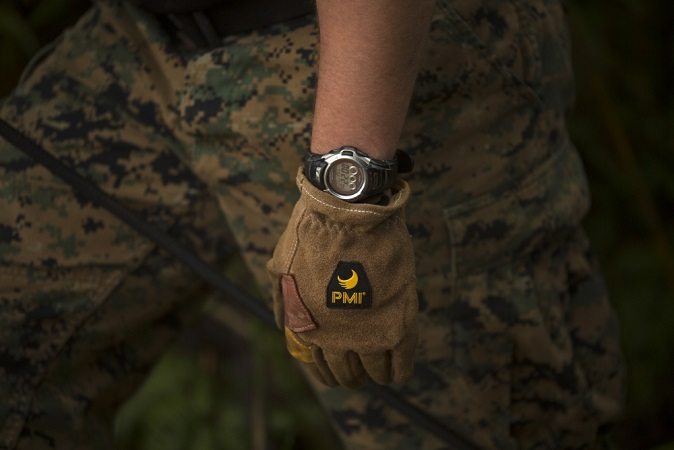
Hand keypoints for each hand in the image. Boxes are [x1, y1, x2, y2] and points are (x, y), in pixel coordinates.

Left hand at [266, 168, 417, 387]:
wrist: (348, 212)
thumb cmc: (311, 233)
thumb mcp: (281, 268)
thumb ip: (282, 301)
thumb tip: (283, 324)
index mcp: (308, 327)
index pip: (320, 367)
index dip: (330, 373)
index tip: (337, 370)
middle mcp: (336, 338)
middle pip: (347, 373)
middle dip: (354, 375)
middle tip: (361, 370)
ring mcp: (369, 333)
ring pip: (375, 370)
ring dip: (377, 374)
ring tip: (381, 371)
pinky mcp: (398, 322)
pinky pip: (401, 360)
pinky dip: (400, 370)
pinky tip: (399, 372)